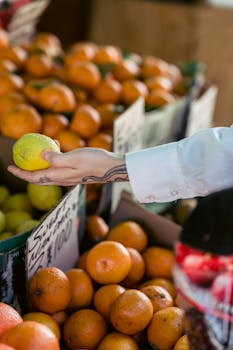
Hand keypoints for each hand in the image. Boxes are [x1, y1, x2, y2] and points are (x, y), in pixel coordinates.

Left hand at [7, 147, 127, 185]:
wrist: (111, 167)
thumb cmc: (95, 161)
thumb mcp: (75, 157)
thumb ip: (57, 158)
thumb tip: (41, 156)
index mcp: (60, 176)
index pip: (34, 177)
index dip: (21, 173)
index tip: (9, 167)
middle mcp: (62, 178)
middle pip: (39, 177)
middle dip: (26, 171)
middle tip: (18, 161)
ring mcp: (69, 176)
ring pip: (48, 172)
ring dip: (40, 163)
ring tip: (38, 149)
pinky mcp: (75, 172)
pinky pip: (58, 166)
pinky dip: (52, 158)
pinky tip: (56, 145)